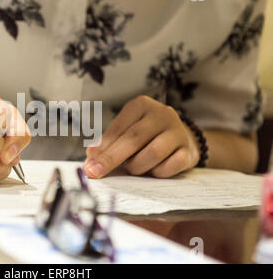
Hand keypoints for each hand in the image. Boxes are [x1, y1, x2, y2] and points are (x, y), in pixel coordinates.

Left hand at [84, 96, 199, 178]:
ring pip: (153, 153)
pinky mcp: (189, 151)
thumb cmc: (146, 136)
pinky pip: (170, 166)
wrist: (182, 138)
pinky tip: (152, 171)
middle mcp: (162, 114)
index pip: (118, 129)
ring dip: (137, 166)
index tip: (89, 164)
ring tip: (132, 168)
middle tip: (95, 172)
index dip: (102, 148)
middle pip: (133, 139)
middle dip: (111, 159)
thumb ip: (109, 143)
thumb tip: (91, 158)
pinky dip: (157, 172)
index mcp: (141, 105)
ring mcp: (178, 131)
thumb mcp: (127, 131)